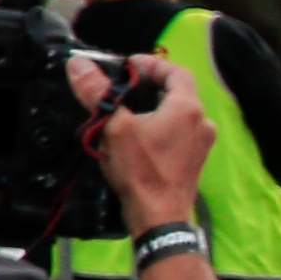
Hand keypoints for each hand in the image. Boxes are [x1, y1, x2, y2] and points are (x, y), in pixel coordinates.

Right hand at [66, 50, 213, 226]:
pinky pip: (176, 132)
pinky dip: (158, 125)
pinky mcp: (193, 159)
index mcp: (188, 108)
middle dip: (149, 84)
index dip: (152, 63)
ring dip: (152, 105)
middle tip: (120, 86)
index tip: (128, 65)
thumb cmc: (141, 170)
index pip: (177, 71)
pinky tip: (135, 135)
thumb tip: (78, 63)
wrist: (159, 216)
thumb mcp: (114, 126)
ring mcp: (201, 142)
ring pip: (176, 113)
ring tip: (123, 109)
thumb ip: (97, 92)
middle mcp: (202, 122)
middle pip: (177, 91)